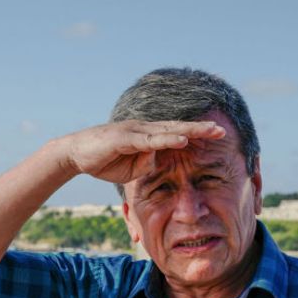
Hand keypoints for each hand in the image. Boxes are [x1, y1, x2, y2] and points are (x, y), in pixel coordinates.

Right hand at [58, 119, 225, 185]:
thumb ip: (145, 165)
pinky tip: (182, 139)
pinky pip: (149, 139)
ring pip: (167, 130)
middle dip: (201, 129)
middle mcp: (144, 129)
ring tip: (210, 132)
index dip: (197, 134)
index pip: (176, 133)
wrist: (75, 154)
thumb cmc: (103, 160)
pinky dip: (166, 139)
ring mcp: (134, 131)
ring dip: (190, 131)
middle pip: (177, 127)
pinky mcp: (124, 137)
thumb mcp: (129, 170)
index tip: (217, 135)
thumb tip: (156, 164)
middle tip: (222, 130)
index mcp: (147, 136)